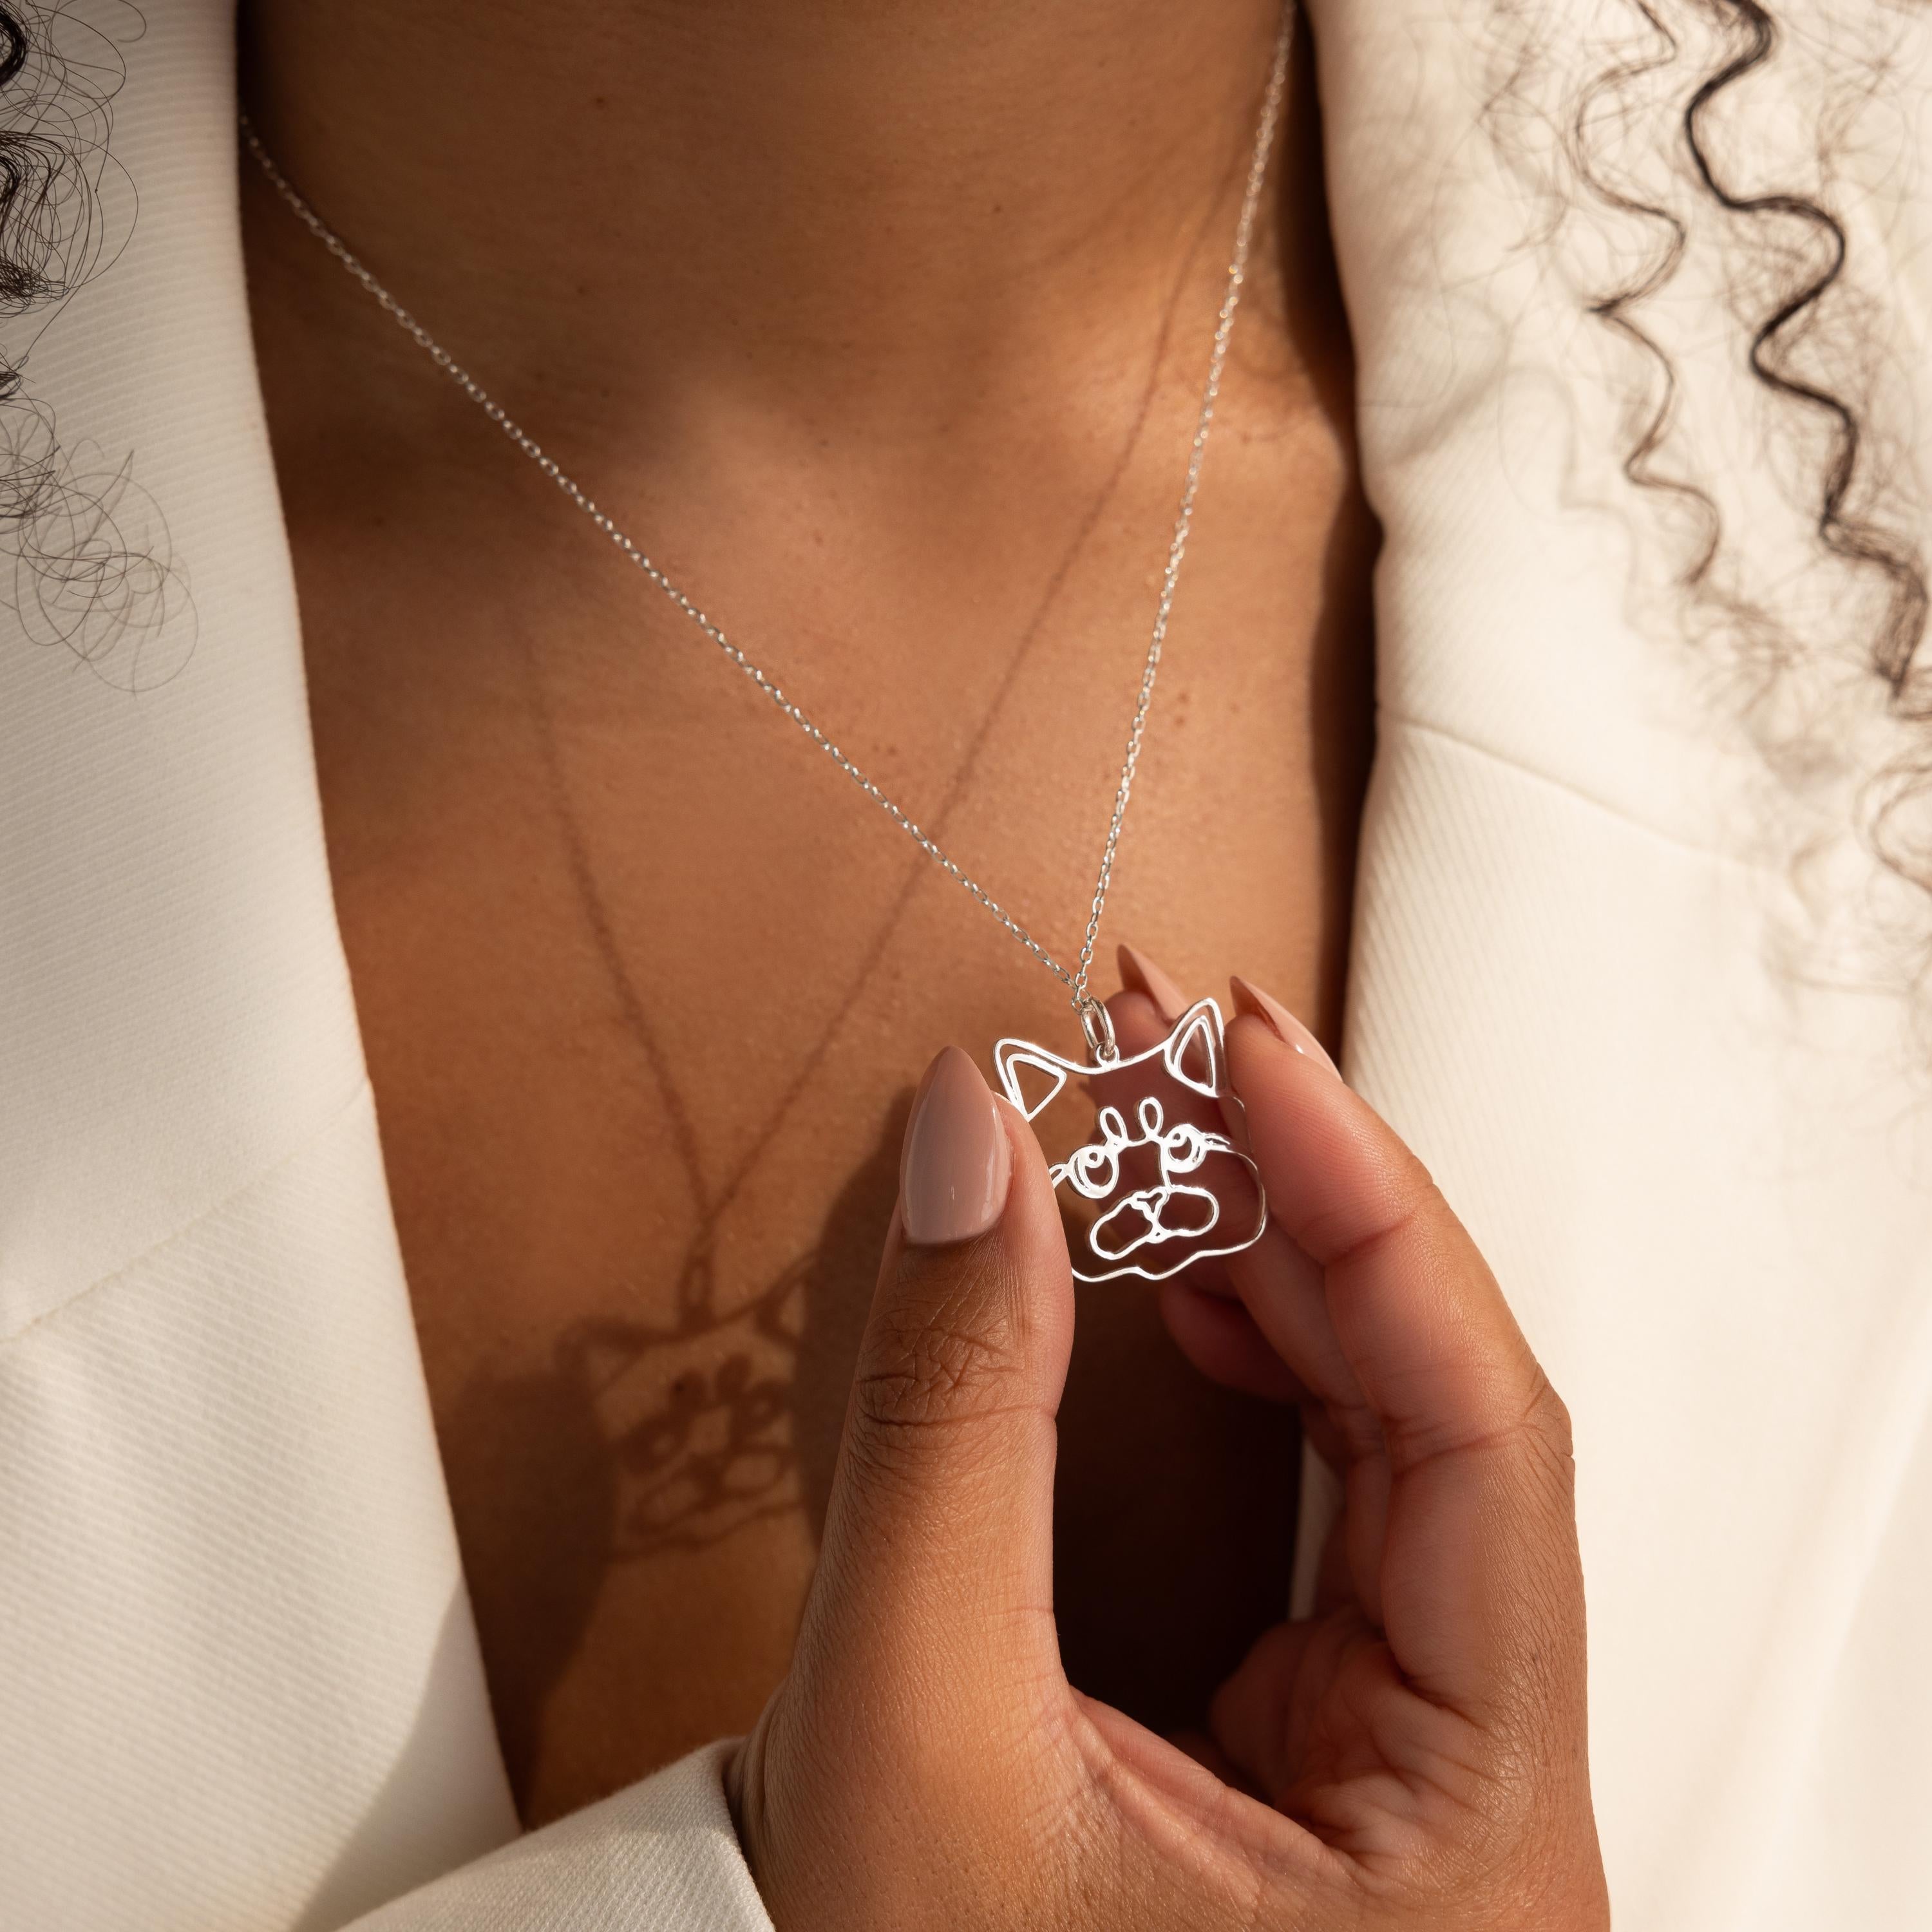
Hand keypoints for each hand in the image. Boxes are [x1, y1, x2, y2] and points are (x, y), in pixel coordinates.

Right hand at [728, 978, 1608, 1929]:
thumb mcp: (911, 1711)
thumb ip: (953, 1408)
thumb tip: (975, 1134)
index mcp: (1468, 1841)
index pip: (1480, 1438)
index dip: (1365, 1208)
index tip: (1247, 1048)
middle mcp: (1487, 1801)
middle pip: (1448, 1417)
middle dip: (1307, 1204)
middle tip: (1173, 1048)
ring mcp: (1423, 1767)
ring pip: (1403, 1440)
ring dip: (1289, 1261)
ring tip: (1172, 1130)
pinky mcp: (1345, 1736)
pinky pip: (1348, 1496)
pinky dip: (1272, 1358)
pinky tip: (1200, 1277)